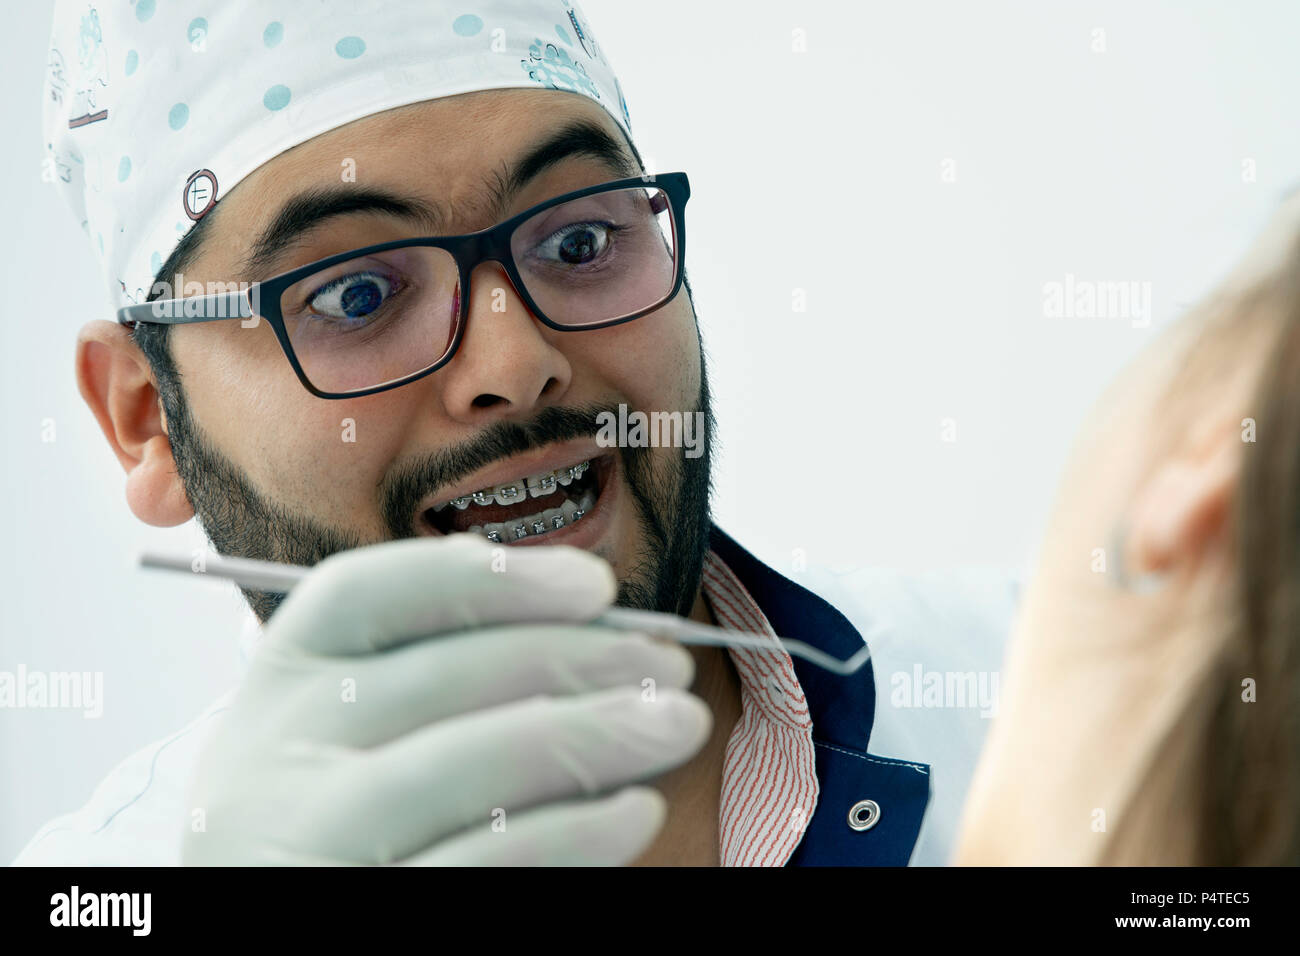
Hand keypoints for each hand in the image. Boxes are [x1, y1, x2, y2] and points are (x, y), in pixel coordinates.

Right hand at [181, 534, 709, 864]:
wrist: (291, 897)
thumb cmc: (348, 809)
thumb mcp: (356, 726)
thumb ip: (436, 666)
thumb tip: (573, 604)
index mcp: (280, 682)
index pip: (361, 594)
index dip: (485, 579)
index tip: (595, 583)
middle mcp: (272, 755)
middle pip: (433, 678)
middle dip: (572, 659)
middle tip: (669, 664)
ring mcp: (305, 841)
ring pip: (460, 767)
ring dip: (588, 735)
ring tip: (676, 724)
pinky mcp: (349, 913)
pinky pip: (479, 865)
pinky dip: (569, 834)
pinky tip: (634, 811)